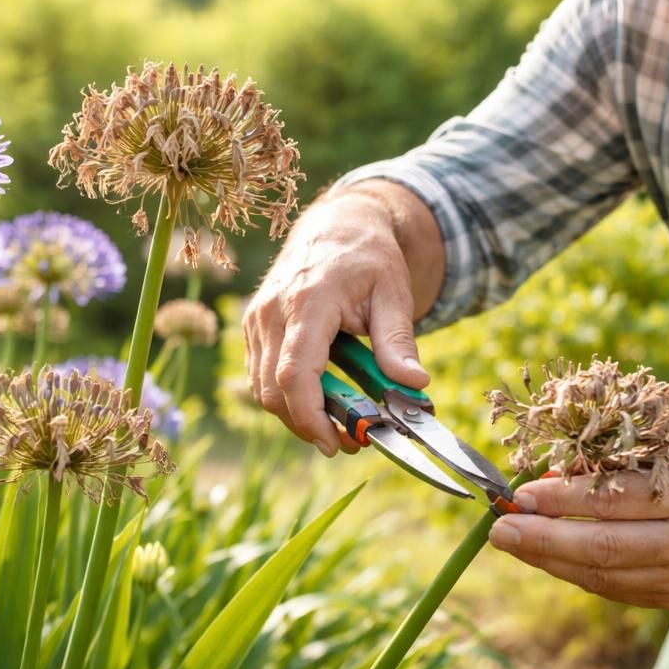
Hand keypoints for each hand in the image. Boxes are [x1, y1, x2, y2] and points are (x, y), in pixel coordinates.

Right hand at [242, 188, 431, 456]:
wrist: (337, 226)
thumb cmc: (369, 258)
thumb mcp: (394, 293)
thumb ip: (398, 341)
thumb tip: (415, 384)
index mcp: (309, 301)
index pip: (295, 372)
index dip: (309, 416)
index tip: (335, 442)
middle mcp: (272, 310)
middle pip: (273, 389)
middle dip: (306, 425)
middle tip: (346, 442)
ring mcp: (256, 319)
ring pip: (261, 388)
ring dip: (295, 415)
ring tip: (337, 424)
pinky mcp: (253, 327)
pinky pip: (260, 375)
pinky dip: (285, 397)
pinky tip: (318, 400)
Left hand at [486, 439, 668, 608]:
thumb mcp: (665, 450)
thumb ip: (612, 462)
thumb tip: (545, 476)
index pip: (614, 499)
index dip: (562, 499)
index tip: (521, 494)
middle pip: (604, 546)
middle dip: (543, 538)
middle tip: (500, 529)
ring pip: (602, 575)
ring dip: (548, 559)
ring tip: (511, 541)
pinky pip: (611, 588)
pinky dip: (572, 571)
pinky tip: (544, 555)